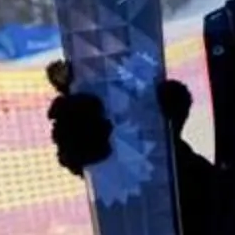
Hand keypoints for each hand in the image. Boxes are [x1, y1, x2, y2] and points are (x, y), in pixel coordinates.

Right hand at [43, 69, 192, 175]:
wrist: (164, 159)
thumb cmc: (159, 121)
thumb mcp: (174, 106)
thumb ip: (175, 94)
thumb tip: (165, 88)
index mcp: (93, 88)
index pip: (65, 75)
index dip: (60, 72)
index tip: (66, 73)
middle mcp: (78, 112)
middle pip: (60, 106)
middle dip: (71, 106)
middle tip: (95, 107)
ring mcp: (75, 137)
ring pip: (60, 133)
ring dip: (77, 133)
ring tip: (106, 134)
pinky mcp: (79, 162)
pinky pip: (67, 158)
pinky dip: (80, 156)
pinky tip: (103, 155)